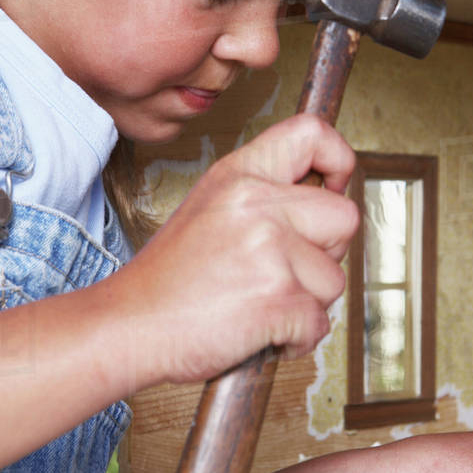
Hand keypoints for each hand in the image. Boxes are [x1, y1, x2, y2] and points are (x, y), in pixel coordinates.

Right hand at [110, 114, 357, 386]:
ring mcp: (270, 250)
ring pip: (335, 279)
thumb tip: (321, 204)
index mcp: (239, 175)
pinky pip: (319, 323)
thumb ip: (263, 198)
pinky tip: (260, 332)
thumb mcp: (210, 209)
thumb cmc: (167, 280)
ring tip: (259, 305)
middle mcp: (257, 203)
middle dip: (326, 253)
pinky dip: (297, 339)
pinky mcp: (277, 298)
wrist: (128, 326)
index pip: (311, 133)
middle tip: (285, 271)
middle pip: (344, 217)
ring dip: (308, 303)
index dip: (338, 159)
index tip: (335, 186)